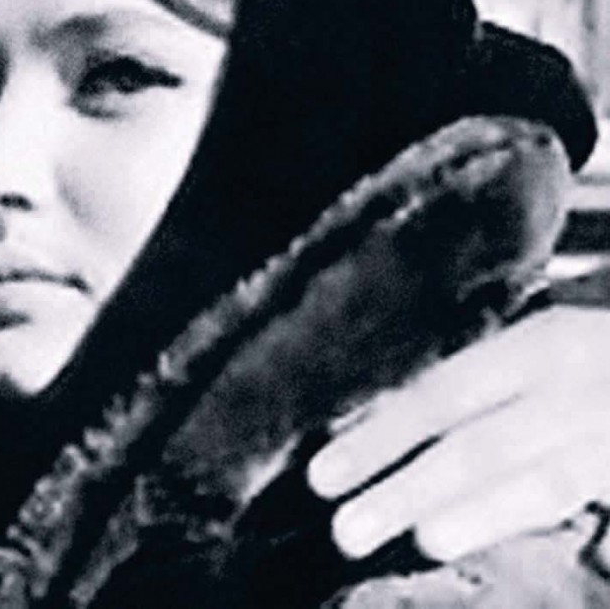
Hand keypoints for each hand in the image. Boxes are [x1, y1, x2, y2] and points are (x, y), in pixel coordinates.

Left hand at [307, 303, 609, 561]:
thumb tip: (372, 431)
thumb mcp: (546, 356)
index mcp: (541, 345)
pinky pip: (598, 501)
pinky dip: (566, 529)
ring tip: (425, 540)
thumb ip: (481, 391)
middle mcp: (579, 382)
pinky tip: (540, 554)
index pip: (442, 395)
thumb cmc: (605, 363)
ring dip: (481, 512)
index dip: (379, 436)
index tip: (320, 476)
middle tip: (345, 529)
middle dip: (409, 487)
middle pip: (481, 442)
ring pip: (544, 479)